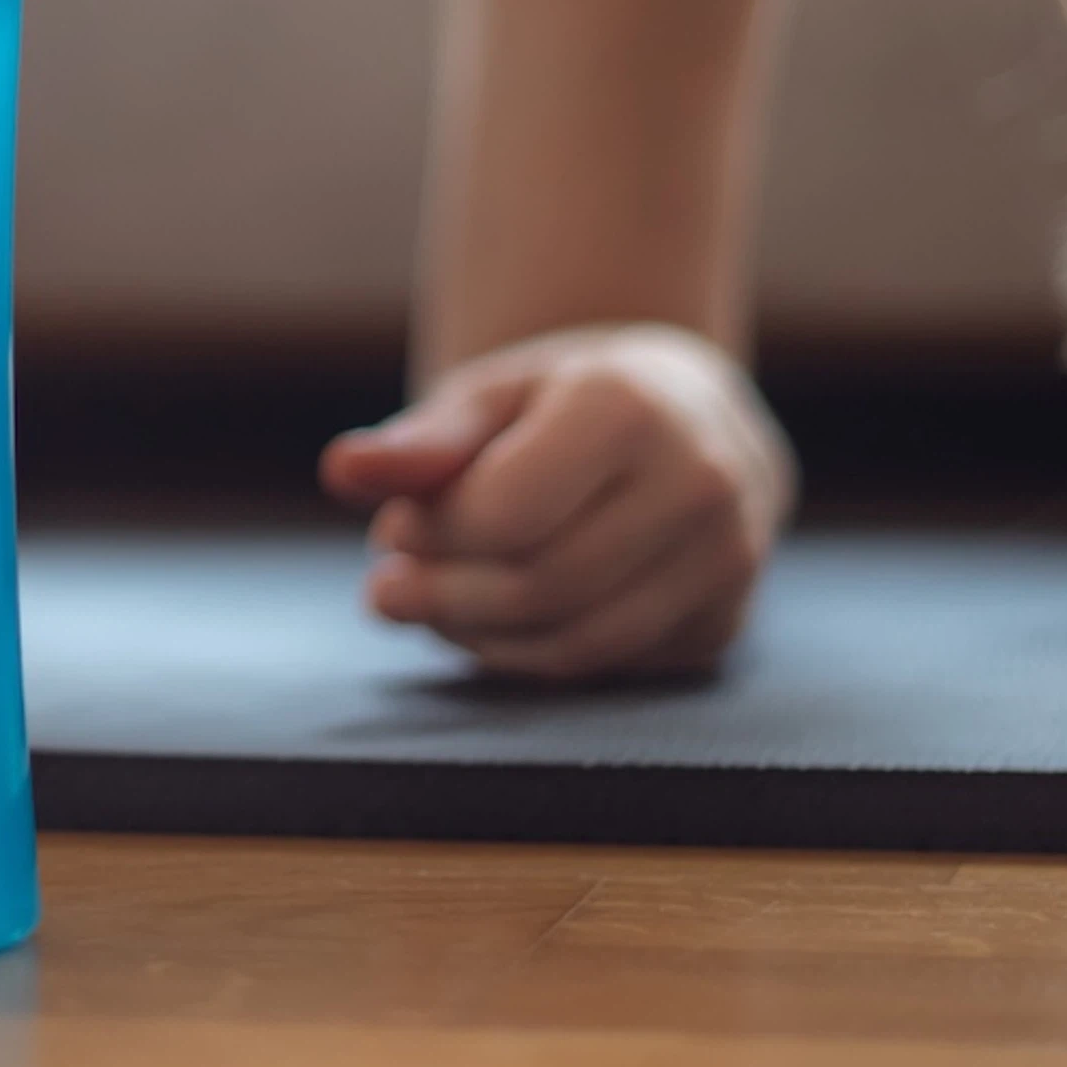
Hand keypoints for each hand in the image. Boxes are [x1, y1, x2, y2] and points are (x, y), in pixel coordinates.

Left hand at [317, 323, 794, 680]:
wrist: (690, 417)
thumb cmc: (566, 402)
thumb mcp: (490, 398)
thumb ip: (419, 443)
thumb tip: (340, 472)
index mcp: (631, 407)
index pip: (505, 514)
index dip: (433, 535)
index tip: (395, 526)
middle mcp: (698, 483)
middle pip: (539, 587)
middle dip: (445, 598)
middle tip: (389, 587)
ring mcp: (725, 561)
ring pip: (574, 645)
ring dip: (479, 640)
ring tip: (435, 606)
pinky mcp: (725, 622)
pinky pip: (607, 668)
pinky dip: (530, 659)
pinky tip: (497, 623)